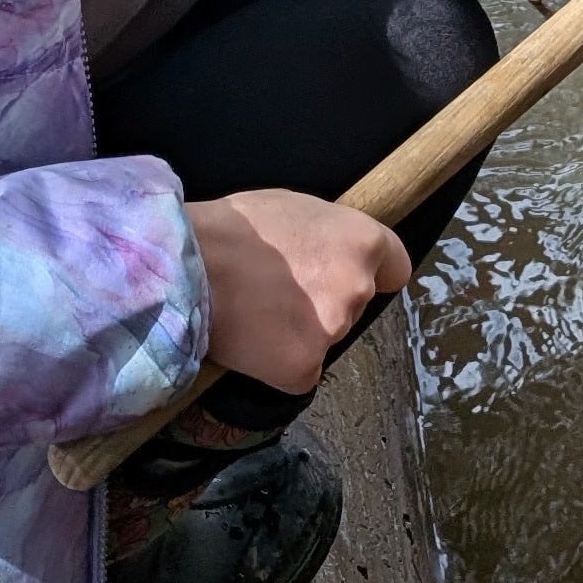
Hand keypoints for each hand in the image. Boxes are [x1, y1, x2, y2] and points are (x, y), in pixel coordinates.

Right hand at [189, 188, 409, 392]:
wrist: (187, 265)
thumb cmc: (235, 229)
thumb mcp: (297, 208)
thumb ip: (332, 236)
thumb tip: (338, 252)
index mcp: (363, 241)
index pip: (395, 268)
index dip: (371, 272)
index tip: (347, 276)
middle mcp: (356, 287)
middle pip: (354, 305)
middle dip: (326, 302)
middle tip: (281, 291)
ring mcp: (332, 331)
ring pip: (326, 339)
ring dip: (301, 334)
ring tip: (258, 313)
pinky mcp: (304, 368)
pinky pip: (301, 373)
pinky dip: (280, 365)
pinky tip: (253, 342)